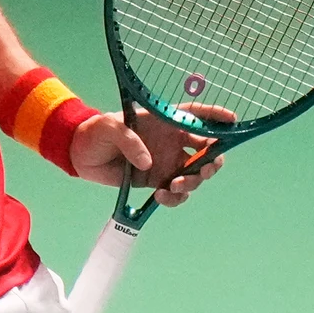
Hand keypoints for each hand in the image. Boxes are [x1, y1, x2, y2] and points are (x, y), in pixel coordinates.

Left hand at [67, 103, 232, 207]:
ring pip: (195, 175)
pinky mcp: (158, 182)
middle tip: (204, 170)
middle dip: (213, 160)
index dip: (216, 116)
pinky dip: (175, 198)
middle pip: (206, 149)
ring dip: (193, 182)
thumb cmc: (96, 131)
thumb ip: (130, 141)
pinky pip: (177, 193)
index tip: (233, 122)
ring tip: (175, 185)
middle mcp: (173, 141)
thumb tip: (149, 163)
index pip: (197, 114)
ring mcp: (167, 163)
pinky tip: (162, 196)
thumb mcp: (110, 127)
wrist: (80, 154)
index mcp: (165, 121)